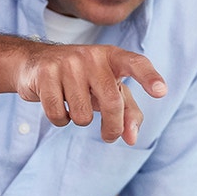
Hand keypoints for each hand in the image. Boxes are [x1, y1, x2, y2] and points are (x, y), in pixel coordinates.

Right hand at [16, 43, 166, 144]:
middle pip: (112, 102)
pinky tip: (58, 106)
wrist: (35, 63)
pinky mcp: (45, 74)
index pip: (135, 63)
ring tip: (74, 104)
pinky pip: (58, 115)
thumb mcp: (108, 89)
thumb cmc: (82, 80)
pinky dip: (60, 120)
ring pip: (82, 115)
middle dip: (112, 127)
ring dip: (79, 119)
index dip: (149, 77)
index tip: (162, 92)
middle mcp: (91, 56)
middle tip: (109, 135)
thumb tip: (131, 139)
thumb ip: (128, 112)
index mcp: (112, 56)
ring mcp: (67, 63)